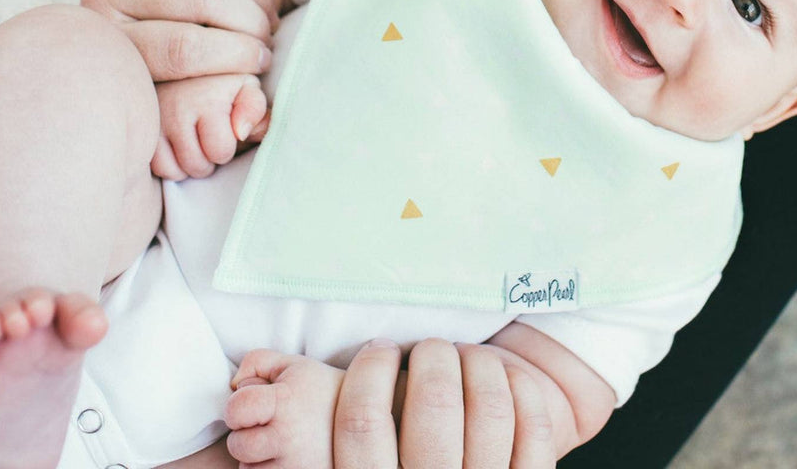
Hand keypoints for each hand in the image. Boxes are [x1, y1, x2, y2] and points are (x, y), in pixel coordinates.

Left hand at [80, 0, 281, 83]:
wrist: (136, 21)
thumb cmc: (167, 70)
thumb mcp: (170, 90)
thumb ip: (205, 97)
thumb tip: (248, 126)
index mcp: (111, 45)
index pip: (181, 47)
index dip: (233, 54)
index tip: (262, 63)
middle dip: (247, 17)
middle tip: (268, 36)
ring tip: (268, 9)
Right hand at [151, 74, 269, 178]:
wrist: (184, 60)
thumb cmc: (222, 81)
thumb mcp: (246, 87)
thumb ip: (254, 108)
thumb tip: (242, 132)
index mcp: (207, 99)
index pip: (221, 151)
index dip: (228, 146)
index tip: (226, 129)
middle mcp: (177, 109)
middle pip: (198, 166)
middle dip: (209, 158)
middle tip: (209, 137)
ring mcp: (155, 120)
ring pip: (177, 171)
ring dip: (190, 164)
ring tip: (196, 141)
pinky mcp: (142, 129)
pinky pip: (158, 168)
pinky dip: (171, 165)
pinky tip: (179, 147)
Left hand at [225, 349, 345, 467]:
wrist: (360, 419)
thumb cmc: (320, 389)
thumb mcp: (292, 363)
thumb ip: (256, 362)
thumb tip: (234, 384)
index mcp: (285, 402)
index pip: (236, 409)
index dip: (238, 405)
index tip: (251, 404)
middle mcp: (289, 437)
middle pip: (237, 445)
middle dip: (245, 434)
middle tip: (266, 425)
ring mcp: (295, 466)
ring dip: (256, 457)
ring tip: (281, 441)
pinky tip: (285, 457)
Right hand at [333, 338, 558, 468]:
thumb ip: (328, 447)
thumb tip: (265, 385)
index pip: (362, 422)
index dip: (370, 370)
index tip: (379, 350)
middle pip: (434, 403)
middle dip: (432, 355)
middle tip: (428, 348)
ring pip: (488, 406)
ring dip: (477, 364)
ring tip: (464, 359)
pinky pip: (532, 426)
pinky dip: (520, 387)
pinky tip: (503, 379)